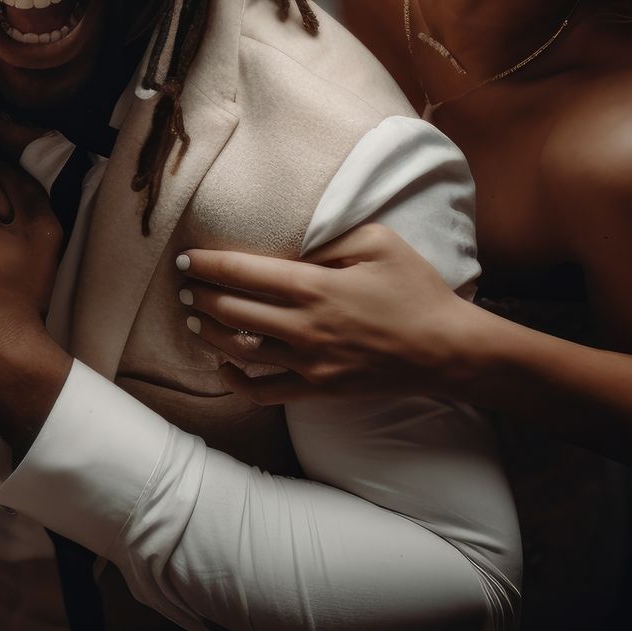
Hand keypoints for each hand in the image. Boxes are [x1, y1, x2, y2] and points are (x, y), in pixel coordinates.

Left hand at [177, 224, 478, 403]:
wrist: (447, 350)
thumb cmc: (416, 289)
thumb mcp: (378, 242)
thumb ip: (329, 239)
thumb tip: (292, 246)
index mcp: (315, 286)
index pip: (242, 272)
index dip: (207, 264)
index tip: (186, 258)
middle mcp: (304, 326)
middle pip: (232, 310)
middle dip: (200, 295)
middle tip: (183, 285)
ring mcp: (309, 363)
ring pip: (241, 351)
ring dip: (210, 333)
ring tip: (193, 318)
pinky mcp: (319, 390)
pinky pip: (265, 391)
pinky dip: (236, 382)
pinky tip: (222, 368)